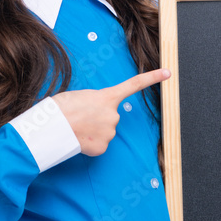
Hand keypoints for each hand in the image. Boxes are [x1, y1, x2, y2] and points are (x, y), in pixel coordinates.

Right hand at [51, 68, 169, 155]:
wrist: (51, 128)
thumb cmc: (60, 109)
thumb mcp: (80, 96)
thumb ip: (95, 103)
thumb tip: (96, 116)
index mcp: (107, 97)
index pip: (134, 85)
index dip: (152, 78)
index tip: (168, 72)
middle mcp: (113, 115)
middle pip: (110, 117)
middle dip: (98, 118)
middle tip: (80, 118)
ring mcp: (110, 132)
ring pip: (105, 132)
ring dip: (93, 131)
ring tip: (76, 128)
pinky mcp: (103, 148)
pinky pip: (99, 145)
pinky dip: (90, 144)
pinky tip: (79, 139)